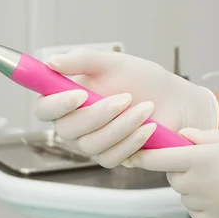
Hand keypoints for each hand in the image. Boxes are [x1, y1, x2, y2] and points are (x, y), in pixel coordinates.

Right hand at [34, 48, 218, 167]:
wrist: (175, 101)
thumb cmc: (142, 80)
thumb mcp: (112, 62)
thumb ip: (81, 60)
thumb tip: (51, 61)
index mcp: (67, 99)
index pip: (44, 109)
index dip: (56, 105)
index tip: (79, 94)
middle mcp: (74, 124)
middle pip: (65, 130)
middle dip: (97, 115)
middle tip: (124, 98)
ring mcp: (90, 143)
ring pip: (91, 144)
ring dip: (121, 126)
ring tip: (145, 108)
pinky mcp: (110, 157)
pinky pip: (111, 157)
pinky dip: (131, 141)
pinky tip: (148, 128)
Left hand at [125, 129, 218, 217]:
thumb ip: (203, 137)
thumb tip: (181, 136)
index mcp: (203, 159)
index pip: (155, 158)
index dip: (142, 152)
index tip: (135, 148)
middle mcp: (199, 184)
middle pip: (169, 173)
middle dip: (178, 163)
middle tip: (205, 156)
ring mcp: (207, 205)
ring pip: (182, 190)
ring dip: (191, 181)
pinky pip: (194, 207)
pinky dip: (201, 198)